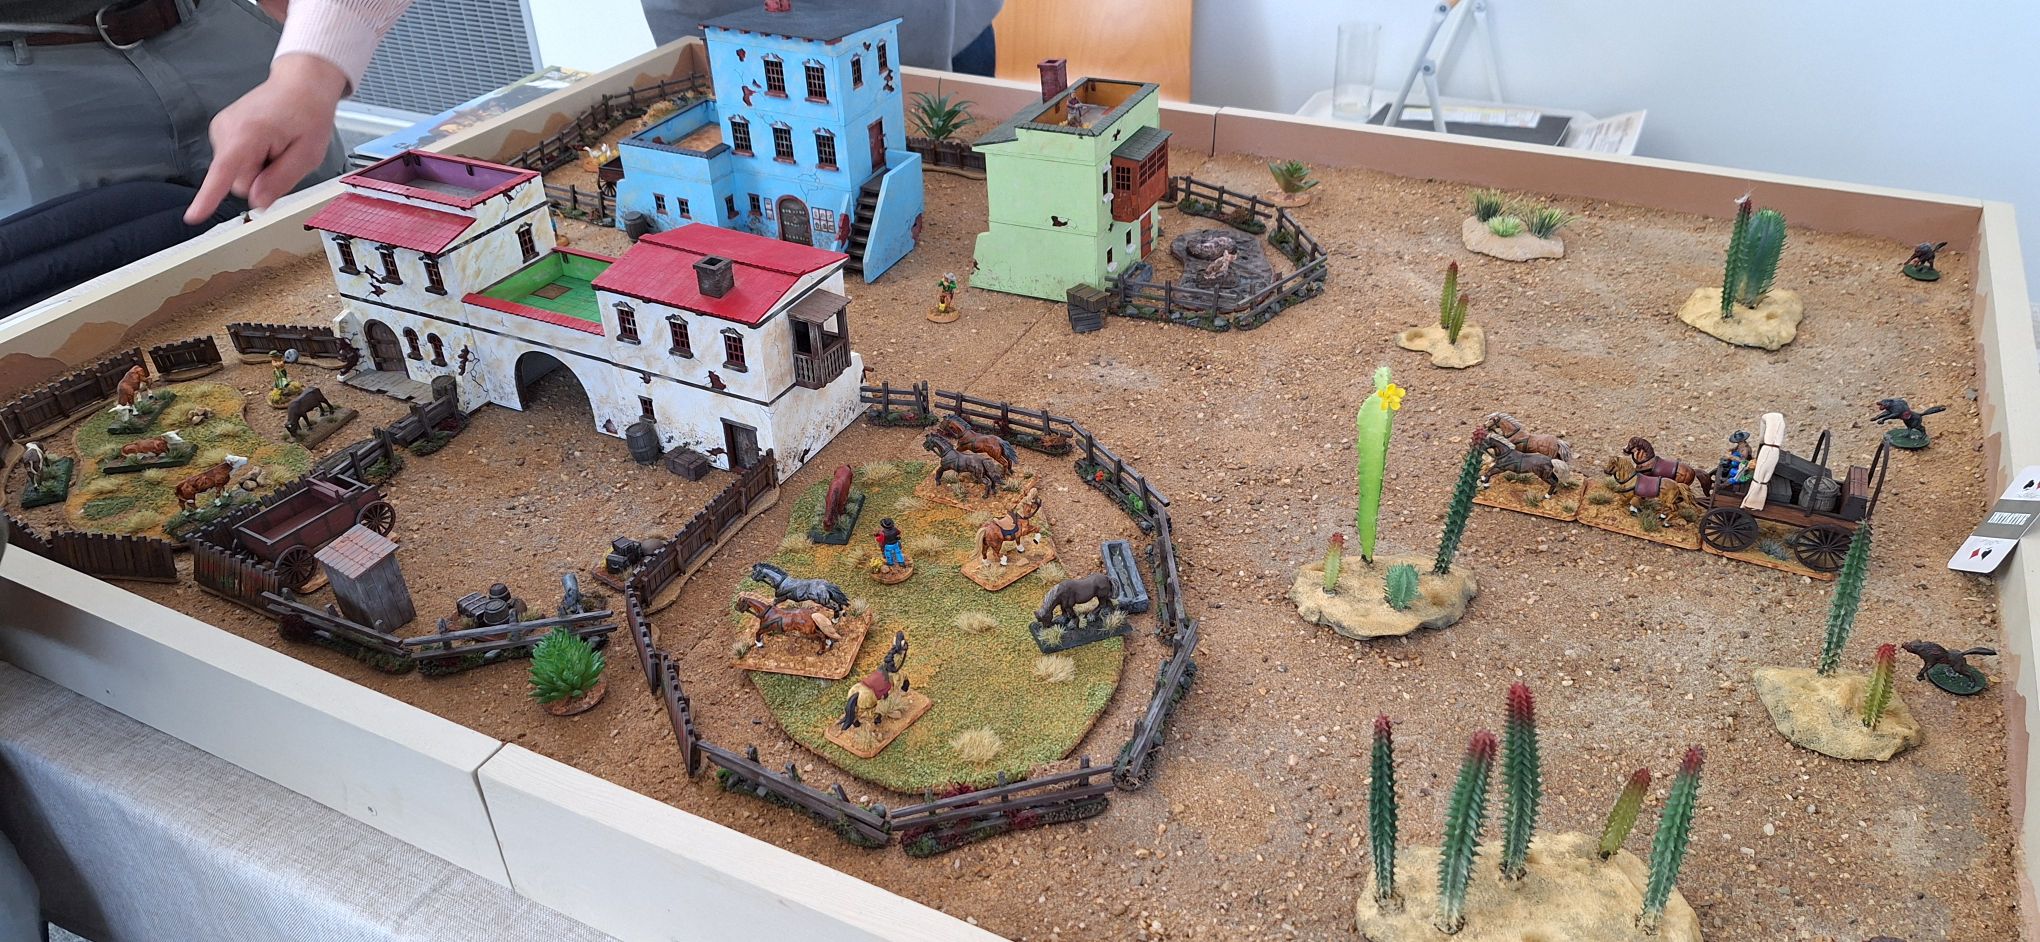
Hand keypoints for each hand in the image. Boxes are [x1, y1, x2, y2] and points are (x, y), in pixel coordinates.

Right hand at [185, 54, 346, 223]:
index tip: (194, 215)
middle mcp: (226, 129)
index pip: (224, 173)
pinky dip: (253, 159)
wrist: (300, 84)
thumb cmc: (307, 112)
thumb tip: (257, 203)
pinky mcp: (222, 132)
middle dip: (261, 179)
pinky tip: (267, 142)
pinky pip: (236, 163)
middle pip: (238, 182)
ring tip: (277, 145)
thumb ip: (280, 180)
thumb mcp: (307, 154)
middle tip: (283, 155)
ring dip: (259, 168)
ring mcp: (221, 129)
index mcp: (247, 133)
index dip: (209, 196)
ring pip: (237, 174)